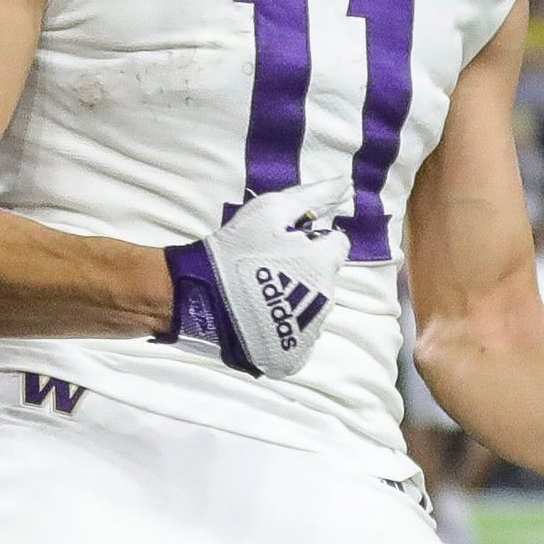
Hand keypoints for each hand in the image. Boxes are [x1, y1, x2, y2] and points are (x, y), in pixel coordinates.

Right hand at [159, 177, 352, 378]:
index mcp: (323, 265)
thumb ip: (313, 196)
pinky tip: (258, 317)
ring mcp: (309, 333)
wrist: (196, 299)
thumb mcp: (270, 210)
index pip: (336, 245)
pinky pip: (296, 337)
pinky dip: (282, 328)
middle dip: (303, 270)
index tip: (282, 242)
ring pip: (310, 309)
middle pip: (324, 278)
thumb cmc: (234, 250)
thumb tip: (347, 186)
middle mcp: (325, 302)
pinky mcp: (292, 357)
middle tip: (266, 266)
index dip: (309, 239)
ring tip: (257, 294)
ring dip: (293, 299)